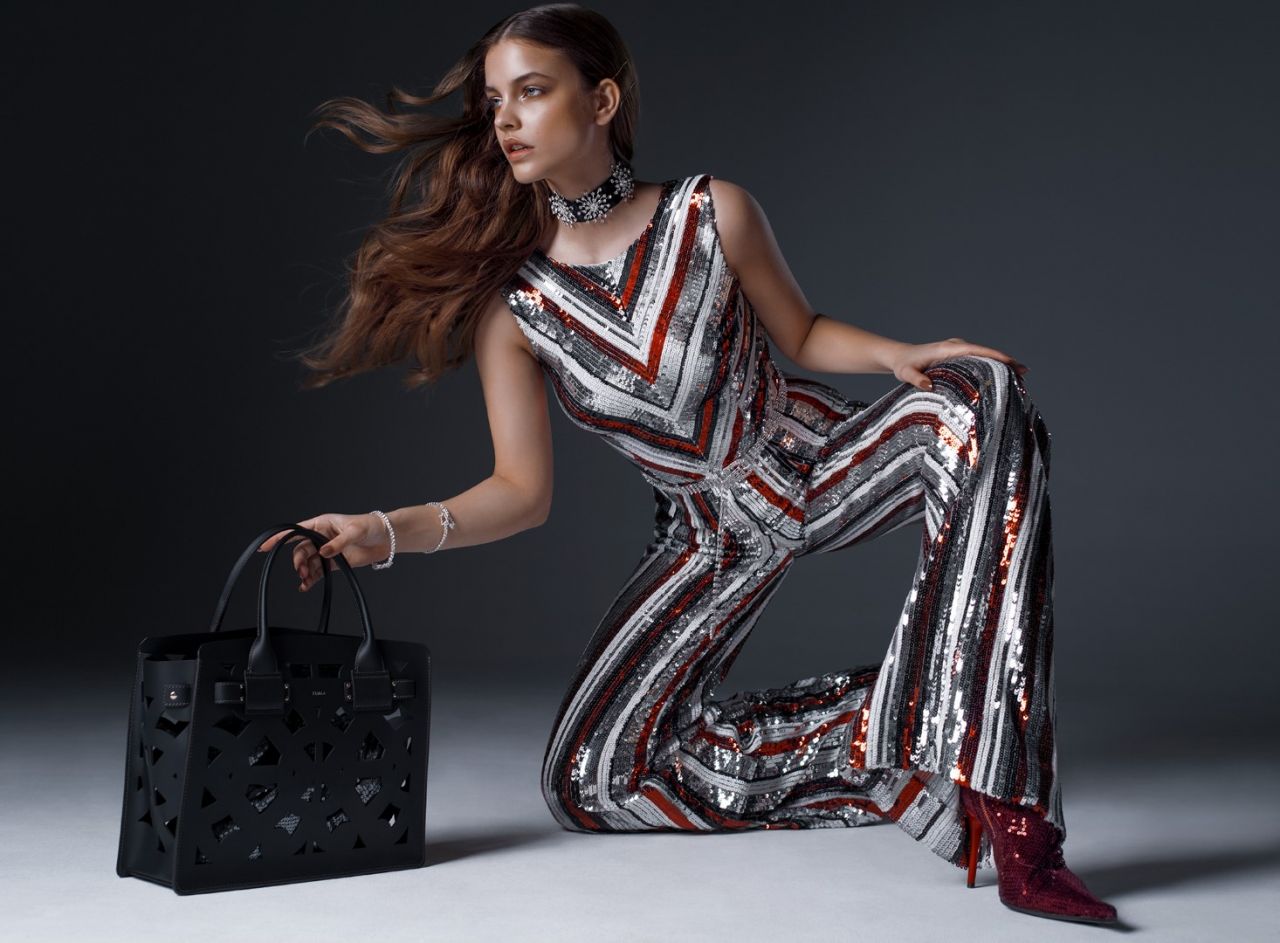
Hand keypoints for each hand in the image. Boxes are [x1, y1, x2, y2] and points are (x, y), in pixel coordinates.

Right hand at [256, 513, 390, 591]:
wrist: (386, 538)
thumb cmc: (370, 526)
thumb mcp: (355, 531)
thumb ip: (338, 543)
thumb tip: (323, 552)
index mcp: (322, 524)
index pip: (296, 530)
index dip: (280, 537)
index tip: (266, 546)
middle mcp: (321, 537)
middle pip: (301, 550)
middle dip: (298, 561)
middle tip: (301, 570)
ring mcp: (326, 550)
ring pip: (308, 562)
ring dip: (304, 571)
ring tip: (305, 580)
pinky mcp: (334, 562)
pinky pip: (318, 571)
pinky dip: (311, 579)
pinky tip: (306, 586)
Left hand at [887, 338, 1027, 390]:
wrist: (900, 357)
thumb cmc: (903, 365)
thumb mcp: (906, 373)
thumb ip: (915, 379)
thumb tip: (929, 385)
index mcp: (949, 349)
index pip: (978, 350)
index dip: (997, 357)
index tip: (1013, 364)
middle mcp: (957, 346)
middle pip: (987, 353)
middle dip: (1006, 362)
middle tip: (1025, 375)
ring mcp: (959, 350)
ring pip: (985, 356)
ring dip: (1001, 365)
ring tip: (1019, 378)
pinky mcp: (958, 356)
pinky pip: (979, 360)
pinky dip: (992, 367)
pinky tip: (1001, 378)